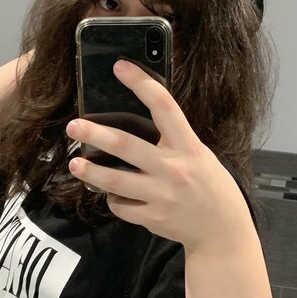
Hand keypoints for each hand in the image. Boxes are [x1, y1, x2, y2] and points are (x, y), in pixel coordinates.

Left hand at [65, 60, 255, 254]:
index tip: (120, 67)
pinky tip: (112, 194)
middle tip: (73, 126)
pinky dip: (113, 199)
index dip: (141, 83)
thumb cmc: (210, 186)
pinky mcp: (152, 218)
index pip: (164, 106)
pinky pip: (121, 206)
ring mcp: (161, 195)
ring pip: (114, 180)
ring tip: (74, 164)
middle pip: (125, 145)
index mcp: (188, 146)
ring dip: (90, 171)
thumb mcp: (200, 155)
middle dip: (94, 134)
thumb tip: (140, 121)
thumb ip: (174, 141)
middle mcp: (174, 168)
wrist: (223, 230)